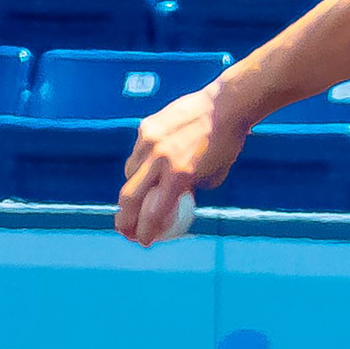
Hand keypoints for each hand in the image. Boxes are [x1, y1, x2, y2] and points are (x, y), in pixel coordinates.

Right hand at [116, 82, 247, 245]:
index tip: (143, 242)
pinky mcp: (146, 128)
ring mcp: (150, 142)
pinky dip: (140, 166)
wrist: (224, 106)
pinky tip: (147, 171)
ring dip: (133, 190)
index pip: (154, 212)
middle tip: (124, 230)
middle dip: (124, 218)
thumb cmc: (225, 145)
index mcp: (180, 175)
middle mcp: (160, 159)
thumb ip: (189, 190)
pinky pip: (136, 154)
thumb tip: (173, 202)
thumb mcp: (212, 177)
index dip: (146, 231)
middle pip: (130, 197)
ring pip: (130, 174)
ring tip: (138, 200)